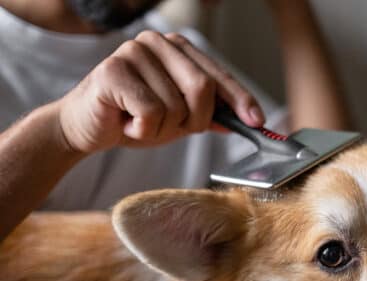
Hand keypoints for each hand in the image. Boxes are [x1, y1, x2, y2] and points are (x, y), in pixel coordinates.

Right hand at [56, 31, 263, 153]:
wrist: (87, 127)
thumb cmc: (134, 117)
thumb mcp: (181, 118)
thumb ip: (210, 114)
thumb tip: (245, 119)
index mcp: (178, 48)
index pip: (218, 75)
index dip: (240, 100)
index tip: (257, 121)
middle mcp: (157, 42)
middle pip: (202, 88)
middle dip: (195, 120)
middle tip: (175, 128)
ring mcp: (133, 52)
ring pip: (175, 106)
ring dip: (162, 129)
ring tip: (140, 122)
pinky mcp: (112, 70)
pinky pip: (150, 113)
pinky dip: (142, 130)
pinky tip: (126, 122)